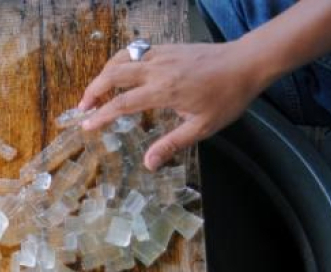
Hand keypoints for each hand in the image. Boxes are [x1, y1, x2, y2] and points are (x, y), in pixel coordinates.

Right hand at [78, 41, 271, 170]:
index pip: (122, 103)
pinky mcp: (168, 48)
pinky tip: (120, 72)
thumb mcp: (202, 127)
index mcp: (163, 91)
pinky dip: (120, 61)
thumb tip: (148, 164)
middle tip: (83, 107)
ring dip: (104, 74)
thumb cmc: (227, 97)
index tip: (87, 125)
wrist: (247, 62)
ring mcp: (161, 55)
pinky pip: (135, 51)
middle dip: (93, 90)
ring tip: (96, 90)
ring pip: (121, 58)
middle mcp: (157, 69)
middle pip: (113, 75)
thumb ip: (172, 144)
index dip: (101, 115)